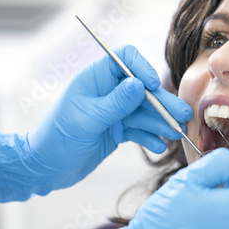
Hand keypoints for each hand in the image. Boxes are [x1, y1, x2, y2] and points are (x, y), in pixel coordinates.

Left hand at [0, 45, 192, 201]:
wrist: (45, 169)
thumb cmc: (57, 140)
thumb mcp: (87, 120)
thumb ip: (115, 103)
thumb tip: (139, 84)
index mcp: (96, 79)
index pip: (125, 59)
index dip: (142, 68)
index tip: (154, 85)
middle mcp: (108, 92)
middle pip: (143, 89)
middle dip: (162, 103)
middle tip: (183, 116)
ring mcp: (114, 111)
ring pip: (145, 112)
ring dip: (161, 123)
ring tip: (175, 134)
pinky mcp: (118, 129)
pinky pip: (139, 129)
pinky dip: (150, 137)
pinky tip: (158, 145)